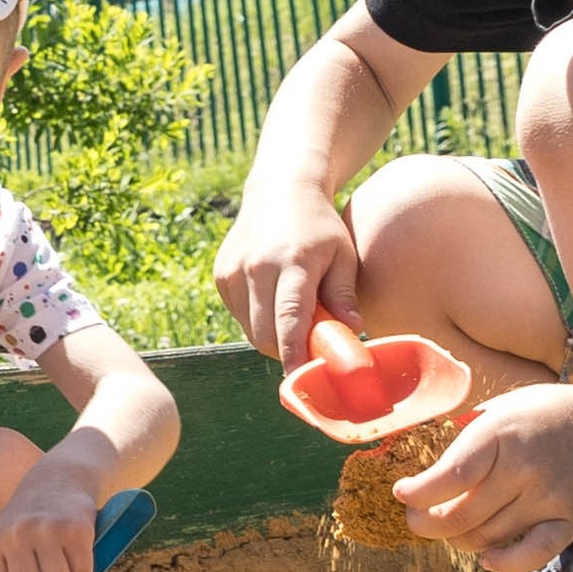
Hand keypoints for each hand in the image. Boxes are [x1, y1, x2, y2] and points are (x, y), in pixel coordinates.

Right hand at [216, 180, 358, 366]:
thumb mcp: (343, 255)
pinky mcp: (220, 275)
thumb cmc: (320, 226)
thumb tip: (351, 331)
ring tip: (295, 314)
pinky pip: (240, 316)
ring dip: (273, 336)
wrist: (278, 191)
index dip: (294, 355)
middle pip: (264, 335)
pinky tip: (275, 299)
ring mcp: (232, 271)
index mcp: (291, 261)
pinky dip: (259, 320)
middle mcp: (255, 267)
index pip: (288, 319)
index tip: (302, 381)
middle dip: (286, 351)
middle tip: (311, 346)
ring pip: (250, 330)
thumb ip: (344, 294)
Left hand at [394, 380, 572, 571]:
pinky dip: (504, 562)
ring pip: (487, 537)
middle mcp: (524, 468)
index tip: (403, 493)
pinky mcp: (571, 520)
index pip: (450, 476)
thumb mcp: (503, 408)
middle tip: (417, 518)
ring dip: (458, 538)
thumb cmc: (546, 414)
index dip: (418, 493)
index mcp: (501, 433)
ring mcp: (549, 498)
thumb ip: (469, 439)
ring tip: (450, 527)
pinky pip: (531, 554)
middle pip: (460, 515)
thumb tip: (428, 472)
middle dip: (427, 523)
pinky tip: (487, 557)